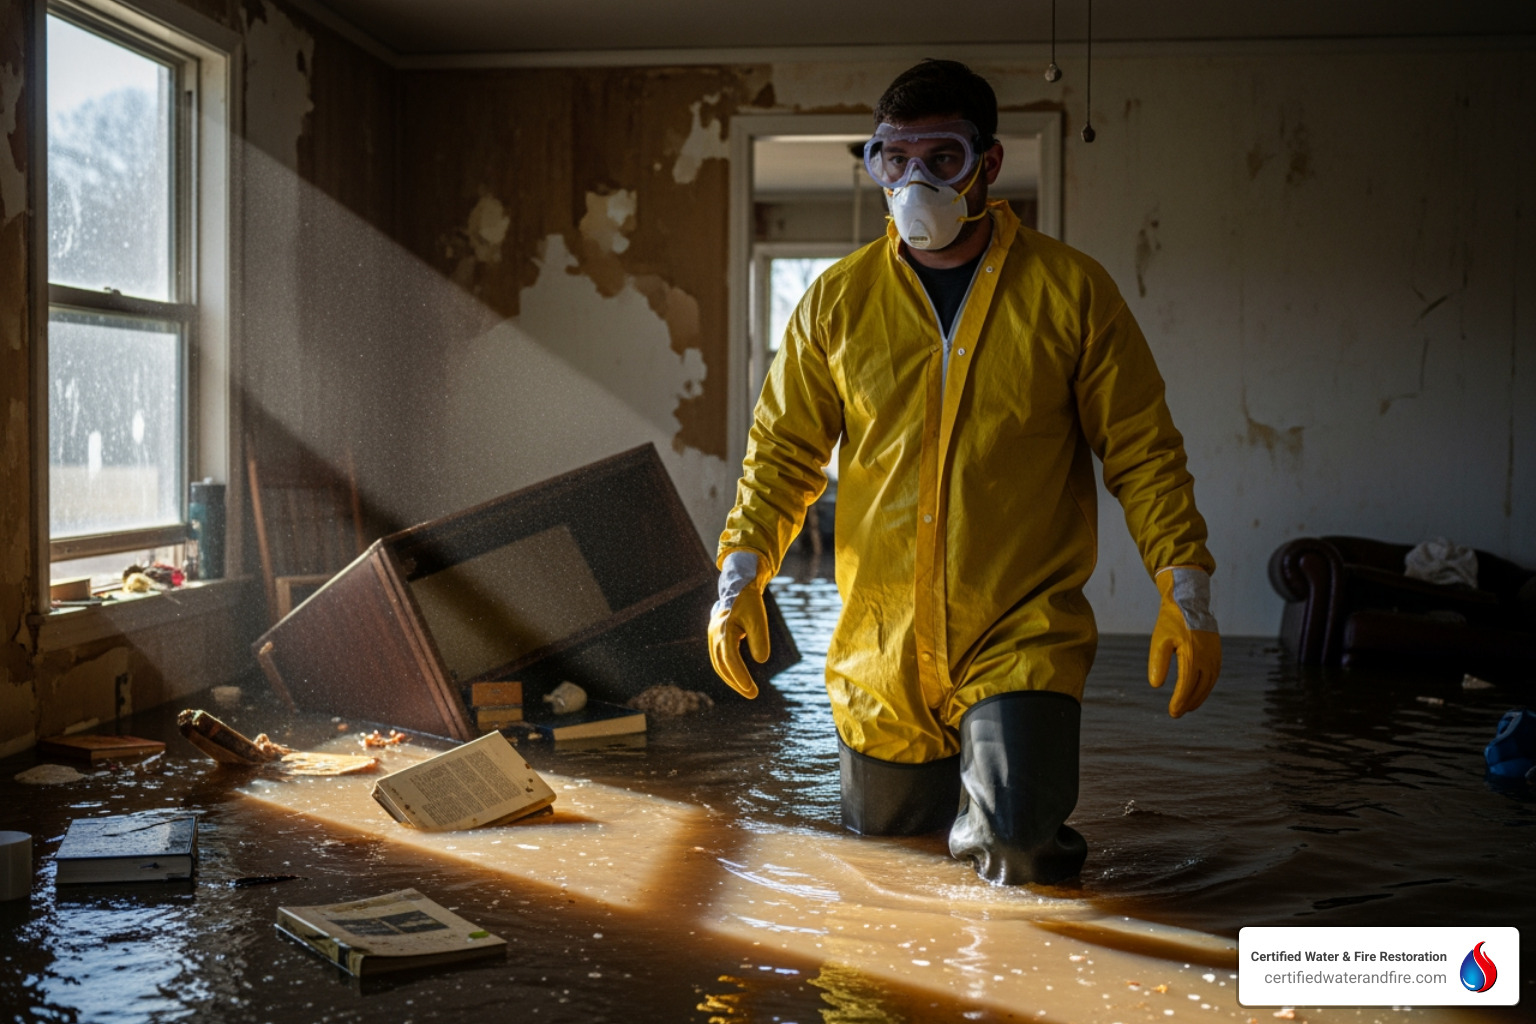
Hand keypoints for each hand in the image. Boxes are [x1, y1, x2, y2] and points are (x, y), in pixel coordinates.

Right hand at [708, 583, 767, 698]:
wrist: (738, 589)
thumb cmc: (749, 603)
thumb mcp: (758, 618)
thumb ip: (759, 638)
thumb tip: (761, 661)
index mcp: (724, 629)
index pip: (729, 657)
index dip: (739, 675)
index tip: (750, 689)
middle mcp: (715, 634)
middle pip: (722, 665)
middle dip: (736, 682)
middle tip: (753, 695)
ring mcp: (713, 637)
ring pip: (719, 664)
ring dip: (732, 679)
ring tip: (748, 691)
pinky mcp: (716, 639)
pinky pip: (720, 659)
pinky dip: (729, 670)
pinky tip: (740, 679)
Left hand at [1147, 567, 1221, 716]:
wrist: (1189, 602)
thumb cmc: (1171, 622)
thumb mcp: (1159, 640)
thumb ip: (1158, 663)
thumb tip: (1156, 686)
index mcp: (1192, 654)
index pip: (1187, 685)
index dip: (1180, 701)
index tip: (1172, 712)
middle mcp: (1207, 657)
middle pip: (1199, 688)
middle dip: (1188, 703)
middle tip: (1177, 713)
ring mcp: (1215, 656)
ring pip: (1209, 684)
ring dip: (1198, 697)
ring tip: (1187, 707)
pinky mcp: (1217, 654)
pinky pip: (1214, 676)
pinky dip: (1206, 687)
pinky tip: (1197, 693)